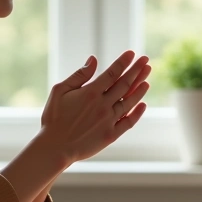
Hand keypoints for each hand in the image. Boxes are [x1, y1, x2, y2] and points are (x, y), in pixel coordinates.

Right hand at [35, 51, 149, 163]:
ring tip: (147, 78)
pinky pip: (129, 122)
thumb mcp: (60, 91)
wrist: (54, 147)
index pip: (112, 73)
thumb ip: (79, 75)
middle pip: (125, 84)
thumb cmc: (54, 118)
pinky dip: (137, 113)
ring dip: (139, 89)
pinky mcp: (111, 135)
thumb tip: (93, 59)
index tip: (132, 54)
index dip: (123, 62)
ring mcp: (108, 120)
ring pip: (129, 101)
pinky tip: (143, 104)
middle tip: (146, 60)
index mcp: (90, 93)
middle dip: (136, 70)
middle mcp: (102, 105)